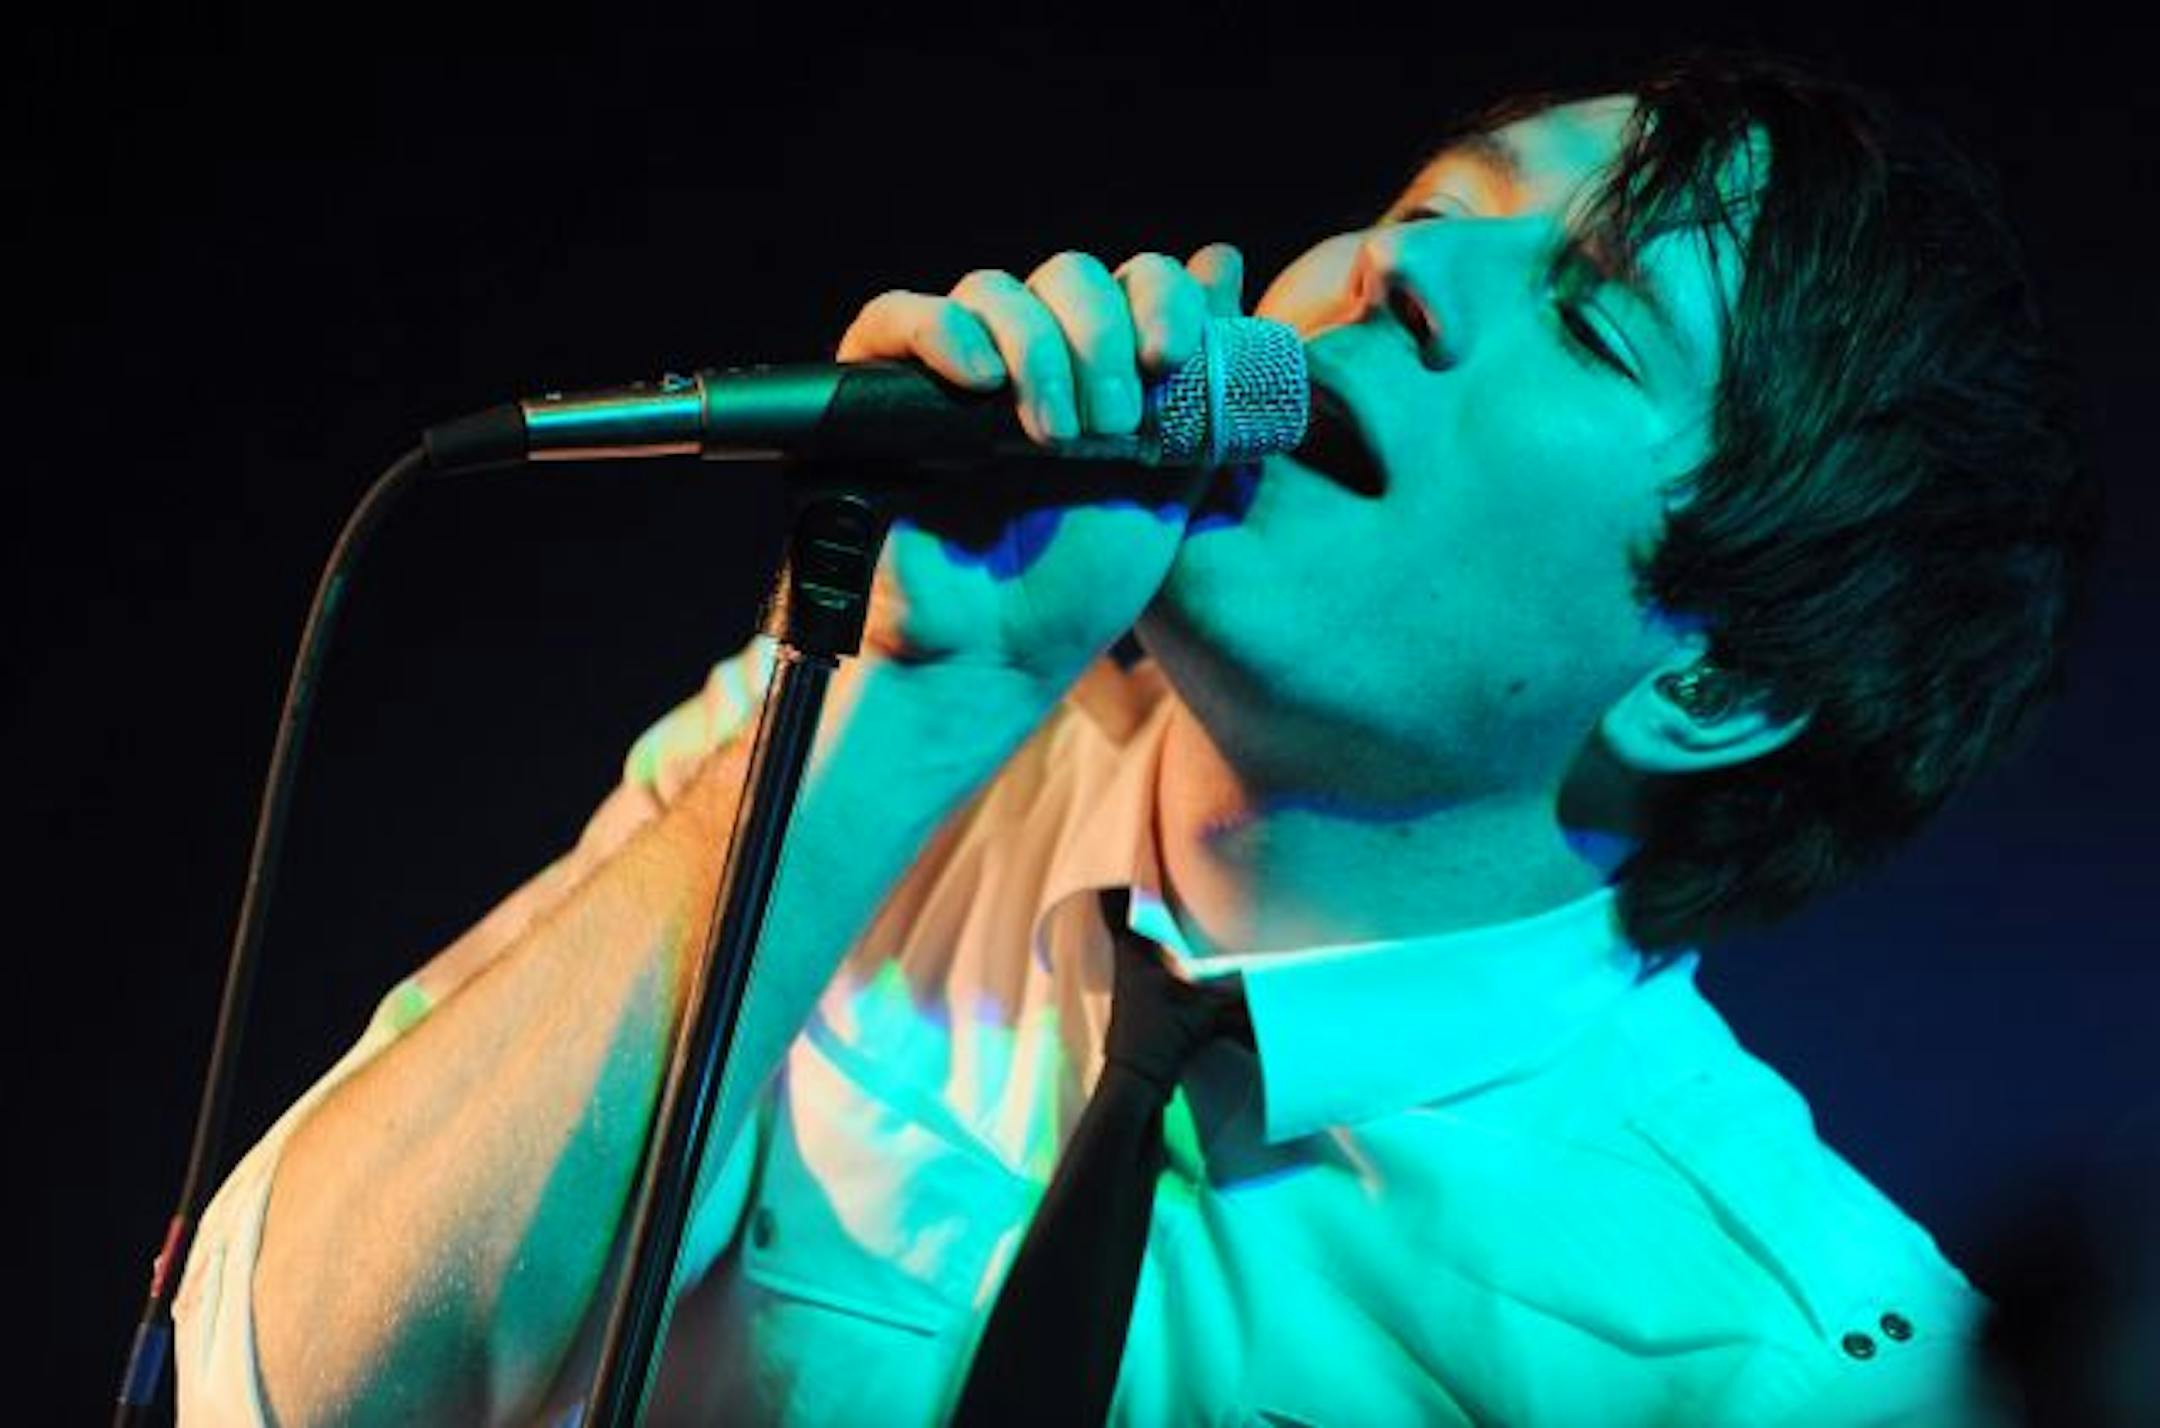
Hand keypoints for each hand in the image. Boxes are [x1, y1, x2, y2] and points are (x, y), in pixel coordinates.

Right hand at [835, 243, 1244, 696]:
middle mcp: (1028, 361)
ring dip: (1040, 349)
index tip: (1171, 359)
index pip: (1131, 281)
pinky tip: (980, 379)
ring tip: (1054, 436)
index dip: (1159, 297)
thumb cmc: (1076, 587)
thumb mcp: (1167, 483)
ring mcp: (956, 374)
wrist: (994, 656)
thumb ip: (1200, 386)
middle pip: (1068, 276)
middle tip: (1111, 424)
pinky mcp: (882, 395)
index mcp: (1098, 373)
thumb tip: (1224, 263)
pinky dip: (941, 331)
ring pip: (994, 291)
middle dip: (1102, 337)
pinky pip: (895, 319)